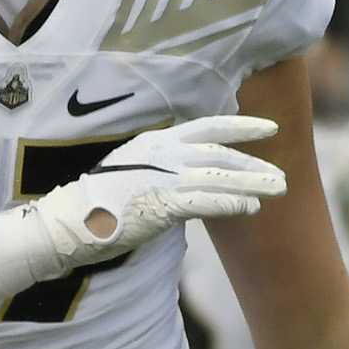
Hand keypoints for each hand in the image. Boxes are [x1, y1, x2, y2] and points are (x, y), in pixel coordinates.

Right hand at [31, 114, 285, 264]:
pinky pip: (207, 202)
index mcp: (156, 141)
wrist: (67, 222)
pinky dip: (232, 204)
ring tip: (279, 190)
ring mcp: (164, 177)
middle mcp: (164, 153)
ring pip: (221, 177)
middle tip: (281, 175)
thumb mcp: (130, 173)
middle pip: (221, 155)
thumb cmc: (93, 204)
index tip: (270, 129)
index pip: (208, 126)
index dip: (242, 126)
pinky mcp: (162, 204)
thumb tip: (187, 180)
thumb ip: (161, 170)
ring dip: (254, 184)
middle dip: (254, 164)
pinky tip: (251, 208)